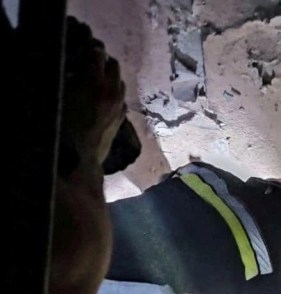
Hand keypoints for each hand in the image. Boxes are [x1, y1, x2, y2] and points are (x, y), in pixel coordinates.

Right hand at [62, 17, 125, 166]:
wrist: (78, 161)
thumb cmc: (60, 129)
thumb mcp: (56, 96)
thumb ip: (66, 78)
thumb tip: (71, 68)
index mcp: (94, 83)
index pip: (97, 53)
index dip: (90, 46)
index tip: (84, 43)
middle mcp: (112, 92)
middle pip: (113, 65)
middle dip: (102, 59)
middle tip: (90, 58)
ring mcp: (119, 106)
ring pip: (119, 81)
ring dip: (110, 75)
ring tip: (97, 76)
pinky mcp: (121, 118)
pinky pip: (121, 97)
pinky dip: (114, 91)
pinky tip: (103, 95)